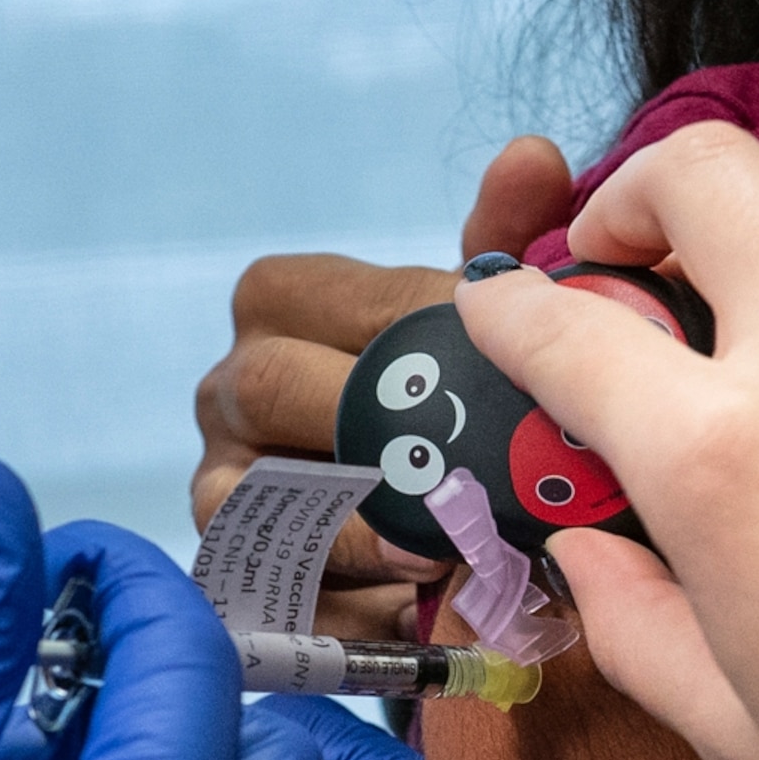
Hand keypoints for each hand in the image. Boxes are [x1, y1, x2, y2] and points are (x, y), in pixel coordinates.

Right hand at [192, 137, 575, 638]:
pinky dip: (351, 601)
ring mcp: (223, 485)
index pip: (314, 296)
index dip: (407, 323)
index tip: (498, 355)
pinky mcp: (238, 578)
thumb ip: (501, 239)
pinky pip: (275, 588)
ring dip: (361, 527)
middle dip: (375, 426)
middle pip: (274, 387)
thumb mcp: (476, 323)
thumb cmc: (447, 398)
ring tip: (443, 548)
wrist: (432, 525)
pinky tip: (422, 606)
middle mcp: (232, 389)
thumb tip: (534, 152)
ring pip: (263, 496)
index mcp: (280, 309)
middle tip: (468, 459)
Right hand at [454, 124, 758, 759]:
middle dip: (637, 195)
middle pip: (710, 171)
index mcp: (724, 456)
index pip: (570, 325)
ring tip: (743, 315)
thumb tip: (593, 553)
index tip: (502, 314)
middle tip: (623, 268)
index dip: (510, 310)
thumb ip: (638, 622)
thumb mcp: (739, 735)